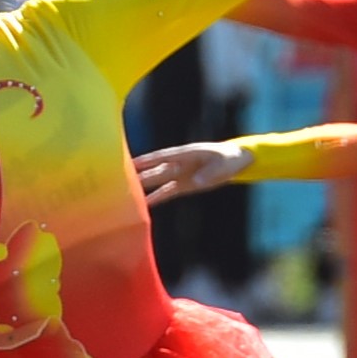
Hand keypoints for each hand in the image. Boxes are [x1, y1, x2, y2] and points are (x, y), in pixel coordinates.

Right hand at [134, 140, 252, 201]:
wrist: (236, 162)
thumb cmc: (230, 159)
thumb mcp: (223, 165)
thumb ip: (210, 173)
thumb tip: (197, 181)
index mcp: (186, 154)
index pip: (163, 157)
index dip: (148, 160)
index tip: (131, 162)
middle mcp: (179, 163)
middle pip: (156, 170)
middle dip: (139, 174)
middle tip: (120, 178)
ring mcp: (180, 174)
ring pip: (158, 180)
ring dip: (144, 186)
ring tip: (126, 192)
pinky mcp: (184, 185)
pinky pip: (167, 192)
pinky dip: (156, 197)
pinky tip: (144, 203)